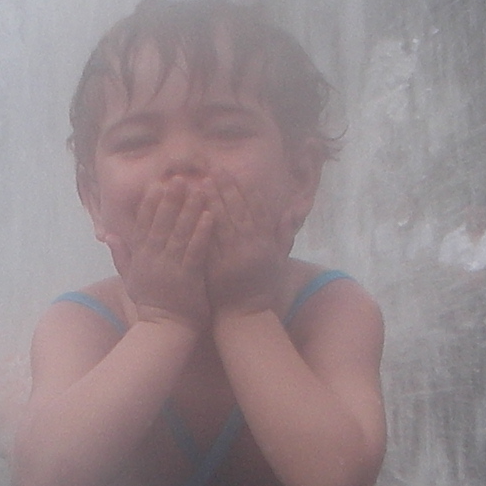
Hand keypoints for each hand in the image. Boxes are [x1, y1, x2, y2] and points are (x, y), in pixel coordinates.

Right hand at [110, 179, 214, 331]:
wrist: (164, 330)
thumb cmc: (150, 304)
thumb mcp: (130, 279)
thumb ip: (121, 255)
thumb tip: (108, 235)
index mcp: (141, 258)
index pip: (144, 226)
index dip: (151, 204)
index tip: (157, 185)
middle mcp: (154, 259)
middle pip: (162, 224)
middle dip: (171, 199)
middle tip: (180, 178)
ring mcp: (171, 268)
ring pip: (180, 233)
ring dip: (189, 210)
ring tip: (199, 190)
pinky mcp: (188, 277)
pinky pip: (195, 251)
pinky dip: (202, 233)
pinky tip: (209, 216)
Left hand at [202, 175, 292, 319]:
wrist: (245, 315)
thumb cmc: (262, 288)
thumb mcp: (278, 261)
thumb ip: (282, 235)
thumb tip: (291, 212)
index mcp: (266, 244)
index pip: (258, 211)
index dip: (247, 191)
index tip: (238, 175)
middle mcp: (251, 248)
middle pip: (238, 212)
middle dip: (227, 189)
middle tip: (216, 170)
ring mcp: (233, 257)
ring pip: (223, 223)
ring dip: (213, 201)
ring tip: (202, 183)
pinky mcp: (217, 267)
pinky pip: (209, 241)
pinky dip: (202, 225)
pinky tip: (194, 210)